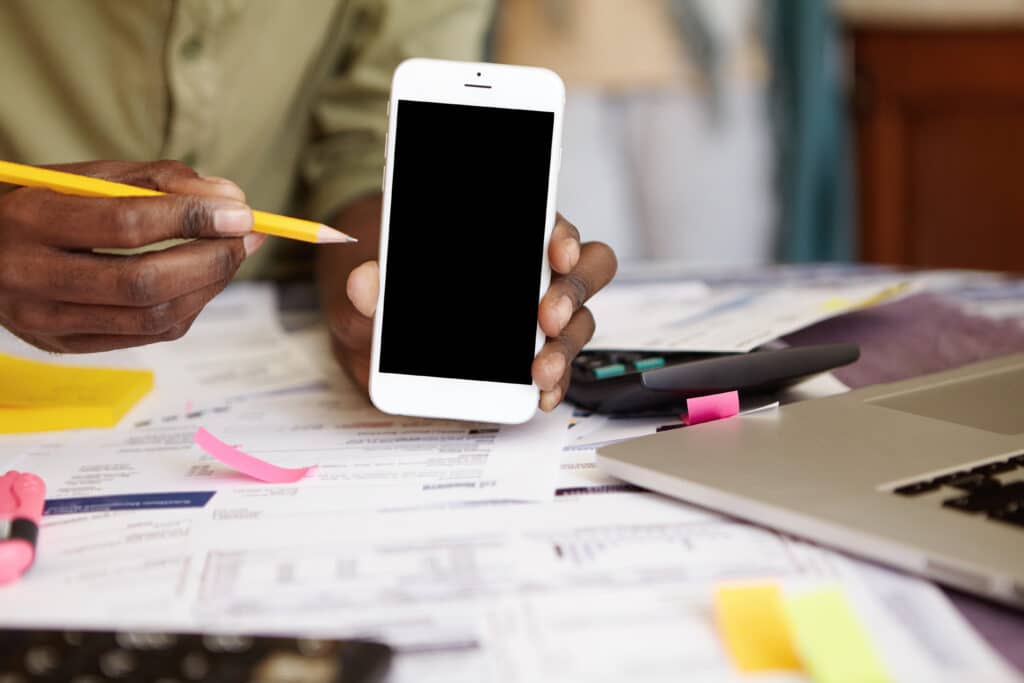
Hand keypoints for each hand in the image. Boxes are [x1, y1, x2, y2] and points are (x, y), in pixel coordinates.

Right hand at [0, 160, 264, 352]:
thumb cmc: (42, 204)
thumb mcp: (85, 177)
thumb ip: (158, 180)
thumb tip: (231, 197)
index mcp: (30, 220)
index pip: (126, 224)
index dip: (192, 219)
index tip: (240, 212)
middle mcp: (31, 276)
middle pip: (143, 282)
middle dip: (210, 260)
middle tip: (246, 237)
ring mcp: (46, 321)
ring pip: (151, 318)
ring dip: (208, 287)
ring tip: (232, 254)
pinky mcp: (65, 346)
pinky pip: (145, 335)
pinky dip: (187, 307)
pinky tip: (202, 280)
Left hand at [318, 195, 616, 411]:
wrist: (378, 330)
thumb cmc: (387, 294)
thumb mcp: (368, 290)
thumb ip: (367, 290)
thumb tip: (365, 284)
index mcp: (506, 236)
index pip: (551, 225)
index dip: (561, 236)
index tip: (555, 254)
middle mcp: (534, 270)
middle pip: (584, 269)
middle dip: (570, 293)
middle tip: (547, 319)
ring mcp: (539, 313)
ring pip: (578, 320)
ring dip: (565, 345)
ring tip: (540, 371)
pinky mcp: (535, 354)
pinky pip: (560, 364)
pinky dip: (556, 380)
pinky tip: (542, 394)